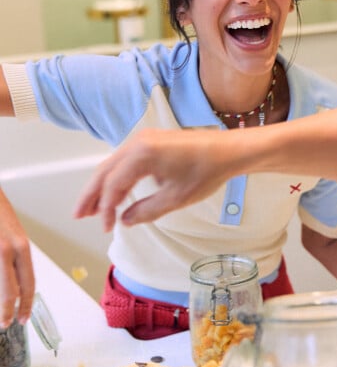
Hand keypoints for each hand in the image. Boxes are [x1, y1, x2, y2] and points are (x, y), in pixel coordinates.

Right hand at [0, 189, 34, 325]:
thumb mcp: (12, 236)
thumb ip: (14, 260)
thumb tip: (15, 289)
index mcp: (20, 247)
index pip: (28, 284)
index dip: (26, 305)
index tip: (22, 318)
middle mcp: (5, 250)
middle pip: (9, 293)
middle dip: (6, 312)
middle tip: (5, 323)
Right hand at [75, 128, 235, 231]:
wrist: (228, 150)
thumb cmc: (207, 171)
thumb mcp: (176, 198)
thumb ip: (147, 211)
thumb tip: (125, 220)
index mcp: (142, 154)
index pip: (113, 184)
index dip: (105, 208)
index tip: (106, 226)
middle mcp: (137, 142)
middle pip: (104, 171)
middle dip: (91, 195)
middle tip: (79, 215)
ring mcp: (143, 139)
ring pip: (112, 165)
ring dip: (101, 186)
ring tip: (91, 208)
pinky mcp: (150, 141)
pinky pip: (124, 160)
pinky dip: (115, 177)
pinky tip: (114, 192)